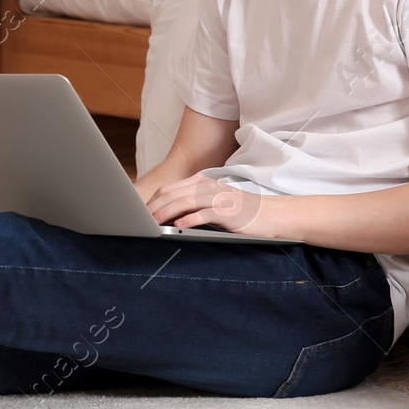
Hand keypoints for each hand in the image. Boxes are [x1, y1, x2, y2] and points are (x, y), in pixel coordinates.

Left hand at [145, 172, 275, 238]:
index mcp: (201, 182)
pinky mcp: (227, 211)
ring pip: (184, 202)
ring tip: (154, 223)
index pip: (169, 189)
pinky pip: (204, 214)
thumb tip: (163, 215)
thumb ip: (190, 205)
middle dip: (154, 206)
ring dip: (166, 213)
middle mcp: (207, 186)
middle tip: (141, 220)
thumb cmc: (237, 211)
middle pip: (173, 193)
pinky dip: (189, 220)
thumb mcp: (211, 203)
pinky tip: (178, 226)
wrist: (268, 215)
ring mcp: (218, 197)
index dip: (152, 200)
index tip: (140, 213)